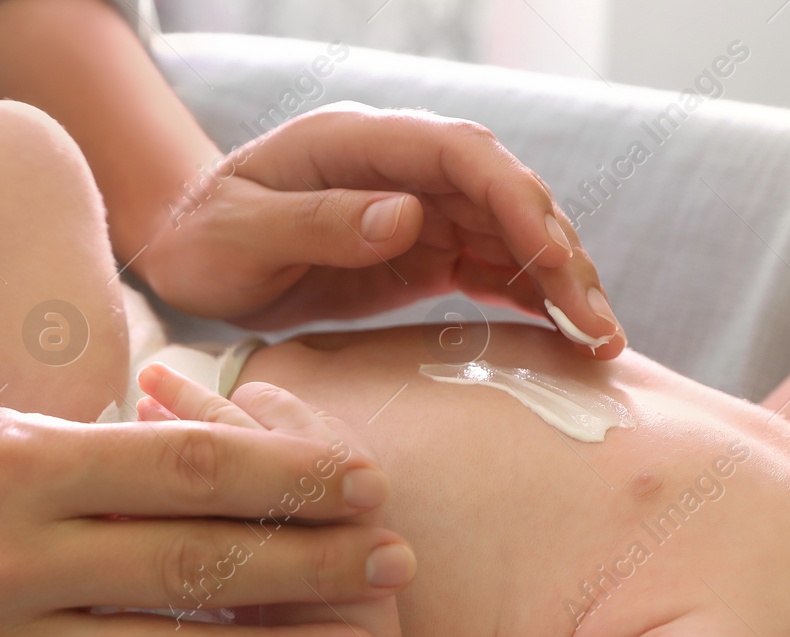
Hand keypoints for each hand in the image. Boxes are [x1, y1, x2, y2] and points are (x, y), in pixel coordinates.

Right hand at [0, 403, 417, 636]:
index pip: (187, 469)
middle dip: (310, 566)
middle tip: (396, 563)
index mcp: (21, 466)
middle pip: (192, 566)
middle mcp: (5, 558)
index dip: (290, 476)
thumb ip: (125, 452)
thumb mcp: (14, 421)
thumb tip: (258, 469)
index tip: (369, 481)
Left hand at [136, 103, 624, 357]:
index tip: (551, 258)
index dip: (515, 201)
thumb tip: (409, 216)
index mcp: (362, 142)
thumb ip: (319, 221)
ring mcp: (419, 211)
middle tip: (596, 323)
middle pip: (505, 196)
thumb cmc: (201, 237)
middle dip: (559, 253)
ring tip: (601, 340)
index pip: (464, 155)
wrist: (188, 255)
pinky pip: (491, 269)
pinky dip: (532, 300)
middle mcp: (404, 169)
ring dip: (560, 284)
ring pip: (512, 236)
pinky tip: (566, 335)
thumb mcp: (240, 232)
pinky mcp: (421, 254)